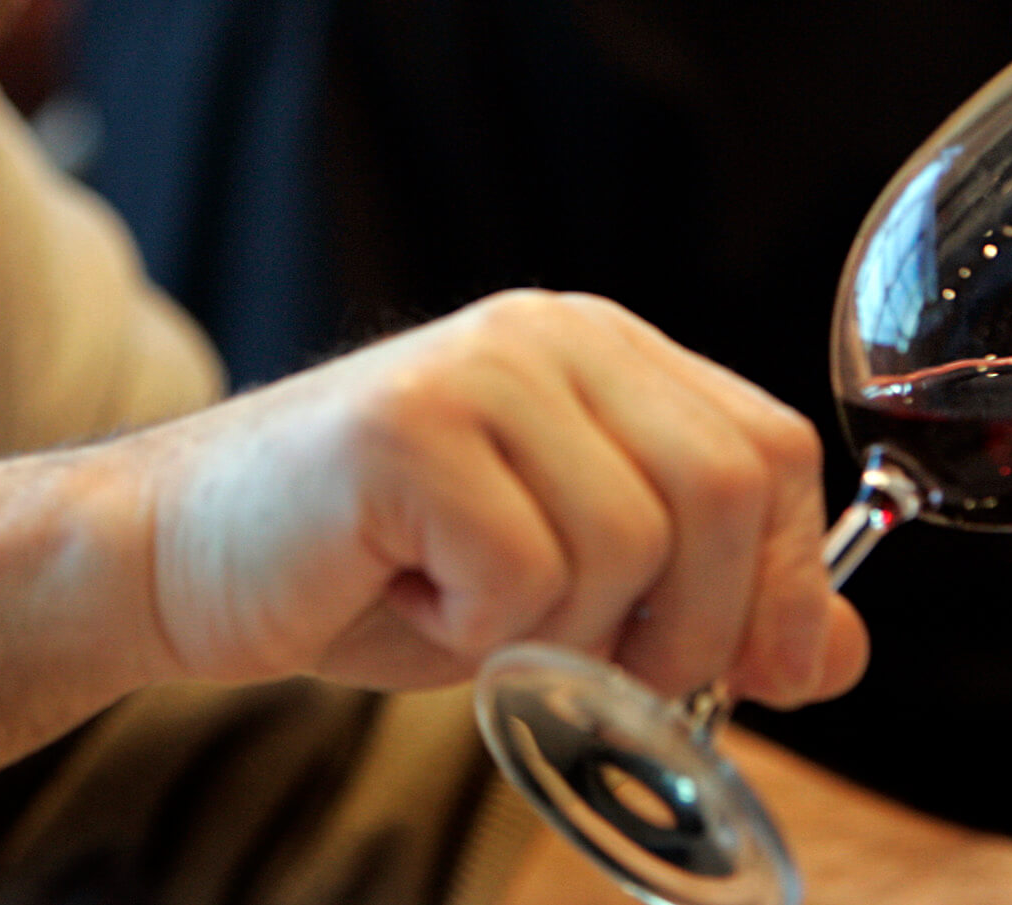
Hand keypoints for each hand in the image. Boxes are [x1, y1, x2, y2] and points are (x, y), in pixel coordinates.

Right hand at [140, 289, 867, 701]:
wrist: (179, 561)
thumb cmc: (373, 574)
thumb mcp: (562, 594)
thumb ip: (696, 604)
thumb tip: (832, 656)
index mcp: (603, 355)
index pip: (767, 447)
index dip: (785, 574)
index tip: (759, 672)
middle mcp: (552, 335)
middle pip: (722, 488)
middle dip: (689, 629)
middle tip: (597, 677)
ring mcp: (480, 370)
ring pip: (629, 543)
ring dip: (561, 638)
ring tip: (469, 616)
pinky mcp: (409, 425)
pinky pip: (522, 572)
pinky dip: (479, 634)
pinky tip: (407, 592)